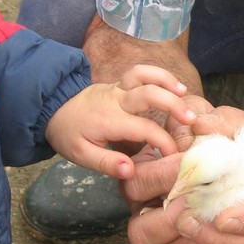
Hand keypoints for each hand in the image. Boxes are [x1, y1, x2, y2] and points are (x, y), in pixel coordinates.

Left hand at [45, 65, 196, 179]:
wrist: (51, 107)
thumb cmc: (68, 133)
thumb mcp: (80, 155)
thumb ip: (106, 163)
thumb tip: (131, 170)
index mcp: (108, 120)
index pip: (144, 129)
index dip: (163, 142)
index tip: (175, 156)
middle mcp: (116, 99)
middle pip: (148, 94)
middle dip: (173, 105)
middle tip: (191, 120)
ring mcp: (118, 88)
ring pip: (144, 75)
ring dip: (166, 81)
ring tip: (184, 94)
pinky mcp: (120, 83)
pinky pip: (141, 73)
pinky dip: (159, 75)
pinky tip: (174, 85)